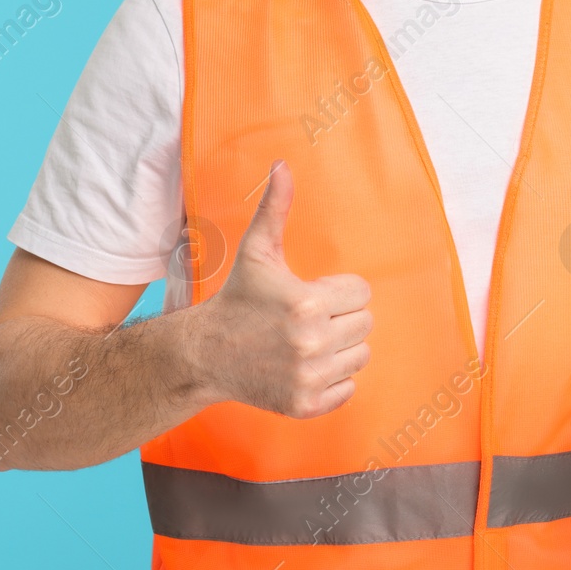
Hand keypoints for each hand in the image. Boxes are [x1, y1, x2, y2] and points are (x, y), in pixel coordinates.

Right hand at [195, 161, 372, 418]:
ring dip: (341, 348)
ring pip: (360, 357)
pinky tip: (306, 366)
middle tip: (310, 318)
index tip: (313, 294)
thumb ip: (275, 207)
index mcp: (307, 303)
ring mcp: (309, 377)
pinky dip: (334, 380)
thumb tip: (283, 164)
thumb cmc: (238, 298)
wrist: (205, 354)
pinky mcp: (306, 404)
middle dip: (342, 318)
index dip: (340, 290)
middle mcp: (311, 342)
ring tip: (309, 341)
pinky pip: (349, 389)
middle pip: (365, 325)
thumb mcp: (256, 251)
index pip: (362, 293)